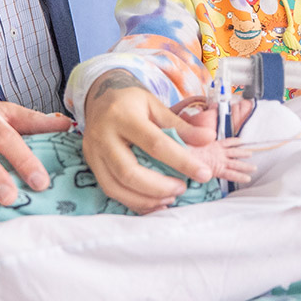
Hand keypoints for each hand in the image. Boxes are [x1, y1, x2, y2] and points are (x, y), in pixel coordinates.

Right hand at [80, 72, 214, 213]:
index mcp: (123, 116)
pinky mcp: (91, 165)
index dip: (181, 161)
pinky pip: (110, 190)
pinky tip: (154, 202)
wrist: (99, 97)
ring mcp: (93, 153)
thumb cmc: (132, 102)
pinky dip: (134, 202)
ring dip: (146, 199)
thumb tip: (209, 138)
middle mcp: (103, 136)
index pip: (154, 144)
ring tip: (170, 197)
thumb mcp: (157, 105)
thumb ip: (181, 125)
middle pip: (129, 172)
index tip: (204, 173)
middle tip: (183, 188)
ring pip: (116, 187)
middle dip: (159, 187)